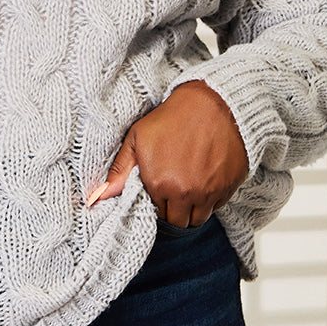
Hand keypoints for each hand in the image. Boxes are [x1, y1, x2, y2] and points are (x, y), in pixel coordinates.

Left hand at [88, 82, 248, 226]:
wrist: (213, 102)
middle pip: (178, 223)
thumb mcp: (138, 138)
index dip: (157, 206)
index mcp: (160, 184)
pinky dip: (212, 199)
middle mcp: (186, 193)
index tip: (160, 194)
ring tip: (189, 188)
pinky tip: (206, 179)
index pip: (156, 216)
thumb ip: (119, 171)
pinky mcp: (230, 186)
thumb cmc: (172, 118)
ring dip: (193, 209)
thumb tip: (97, 197)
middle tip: (174, 194)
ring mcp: (210, 192)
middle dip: (174, 213)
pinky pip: (219, 205)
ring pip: (199, 219)